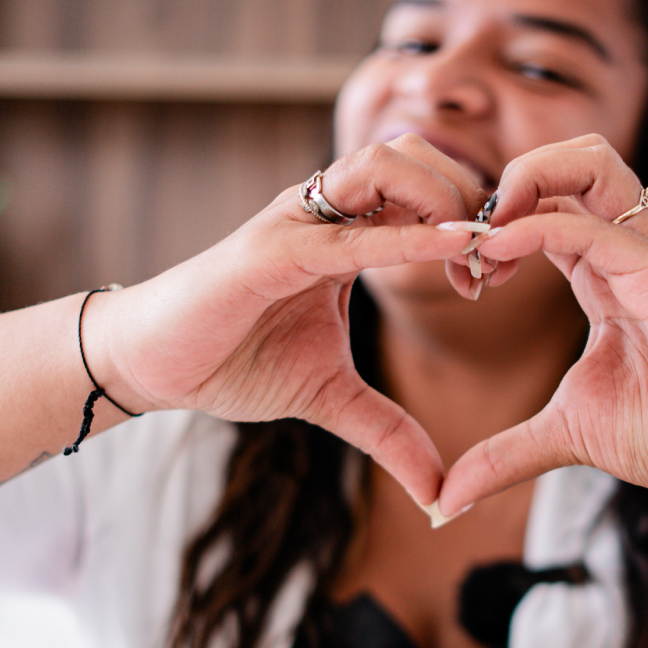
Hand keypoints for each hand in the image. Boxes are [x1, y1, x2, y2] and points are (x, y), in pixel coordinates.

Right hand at [89, 134, 490, 506]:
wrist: (153, 365)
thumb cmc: (234, 361)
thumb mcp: (330, 399)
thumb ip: (389, 433)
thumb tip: (438, 493)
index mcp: (345, 229)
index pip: (424, 186)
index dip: (470, 218)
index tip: (493, 275)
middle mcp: (323, 210)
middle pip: (417, 154)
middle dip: (468, 195)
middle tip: (489, 261)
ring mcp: (295, 223)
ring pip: (386, 165)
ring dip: (442, 200)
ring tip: (468, 254)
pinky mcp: (269, 252)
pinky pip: (349, 234)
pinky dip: (403, 237)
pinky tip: (445, 249)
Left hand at [435, 135, 647, 514]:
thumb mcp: (565, 435)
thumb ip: (506, 453)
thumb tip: (448, 496)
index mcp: (607, 271)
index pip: (548, 205)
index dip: (494, 223)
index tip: (459, 273)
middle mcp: (630, 249)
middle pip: (573, 159)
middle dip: (508, 180)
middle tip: (466, 240)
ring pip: (590, 164)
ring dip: (525, 181)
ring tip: (480, 234)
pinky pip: (594, 226)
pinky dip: (535, 226)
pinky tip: (494, 253)